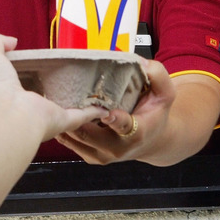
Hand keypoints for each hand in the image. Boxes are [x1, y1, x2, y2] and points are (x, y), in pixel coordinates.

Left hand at [0, 33, 107, 141]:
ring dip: (76, 100)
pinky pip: (80, 116)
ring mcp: (43, 116)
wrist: (3, 116)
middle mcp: (24, 108)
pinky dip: (93, 112)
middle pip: (42, 97)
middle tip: (68, 74)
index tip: (39, 65)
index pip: (18, 84)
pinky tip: (103, 107)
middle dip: (54, 88)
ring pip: (64, 107)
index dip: (27, 75)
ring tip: (89, 89)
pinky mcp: (61, 121)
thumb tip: (12, 41)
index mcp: (6, 94)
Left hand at [55, 57, 177, 164]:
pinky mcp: (90, 157)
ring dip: (64, 121)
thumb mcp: (164, 92)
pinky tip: (59, 112)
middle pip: (88, 134)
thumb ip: (157, 74)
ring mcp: (102, 155)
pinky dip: (63, 128)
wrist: (152, 141)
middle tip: (63, 97)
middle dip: (74, 116)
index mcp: (136, 132)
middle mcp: (118, 148)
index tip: (106, 113)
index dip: (114, 120)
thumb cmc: (155, 113)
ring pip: (75, 139)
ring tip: (55, 102)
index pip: (124, 127)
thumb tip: (140, 62)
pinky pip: (70, 143)